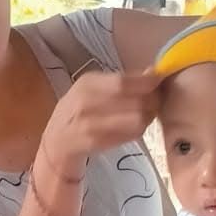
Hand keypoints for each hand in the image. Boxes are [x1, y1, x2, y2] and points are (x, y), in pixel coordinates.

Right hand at [41, 70, 161, 180]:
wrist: (55, 143)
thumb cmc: (77, 113)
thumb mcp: (92, 90)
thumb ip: (120, 82)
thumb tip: (152, 72)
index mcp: (86, 83)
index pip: (123, 82)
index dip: (147, 82)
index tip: (160, 81)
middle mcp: (85, 102)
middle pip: (133, 100)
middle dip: (152, 101)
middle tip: (156, 102)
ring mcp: (89, 124)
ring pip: (136, 119)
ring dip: (147, 117)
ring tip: (146, 115)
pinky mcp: (94, 143)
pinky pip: (129, 135)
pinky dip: (137, 131)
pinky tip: (134, 129)